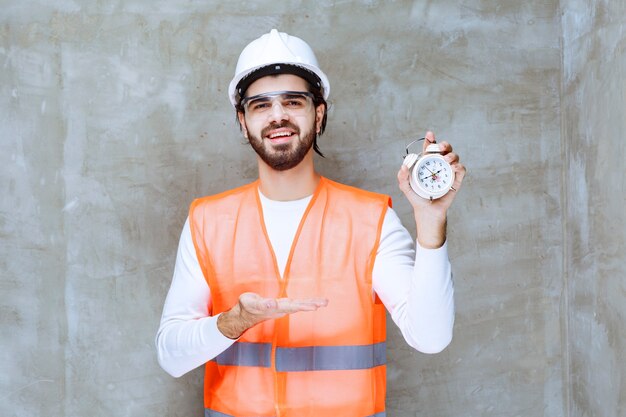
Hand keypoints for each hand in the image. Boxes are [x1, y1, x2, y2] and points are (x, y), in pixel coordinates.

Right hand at [217, 292, 327, 338]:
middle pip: (298, 306)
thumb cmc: (246, 307)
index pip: (291, 306)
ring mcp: (282, 309)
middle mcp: (280, 310)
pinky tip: (314, 303)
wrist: (244, 315)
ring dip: (311, 303)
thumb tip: (273, 303)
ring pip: (299, 305)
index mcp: (274, 308)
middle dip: (311, 304)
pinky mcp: (282, 306)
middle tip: (324, 302)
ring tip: (324, 302)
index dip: (302, 306)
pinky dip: (306, 303)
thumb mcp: (249, 302)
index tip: (314, 307)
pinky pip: (296, 304)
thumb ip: (261, 303)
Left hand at [397, 131, 465, 247]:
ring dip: (451, 155)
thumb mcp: (405, 187)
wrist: (427, 211)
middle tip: (439, 148)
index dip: (431, 140)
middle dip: (444, 144)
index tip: (430, 134)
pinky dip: (459, 166)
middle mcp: (440, 165)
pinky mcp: (456, 180)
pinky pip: (461, 170)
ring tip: (445, 159)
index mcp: (428, 163)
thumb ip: (402, 177)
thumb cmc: (417, 198)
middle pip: (445, 149)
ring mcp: (449, 172)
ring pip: (454, 156)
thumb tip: (404, 166)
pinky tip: (454, 166)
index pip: (430, 148)